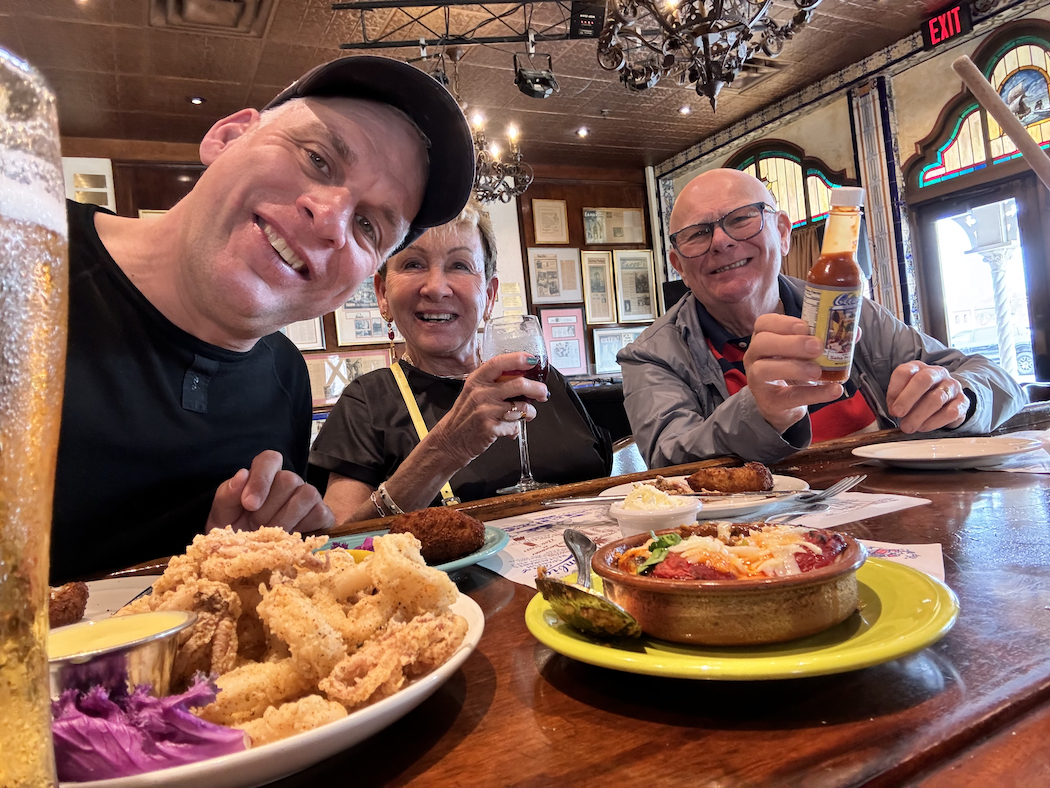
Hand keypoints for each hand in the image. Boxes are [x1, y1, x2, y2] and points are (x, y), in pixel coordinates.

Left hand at [206, 450, 333, 533]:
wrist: (252, 560)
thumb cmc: (236, 534)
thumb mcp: (222, 518)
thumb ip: (227, 495)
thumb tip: (242, 474)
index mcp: (264, 476)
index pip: (270, 459)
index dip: (261, 479)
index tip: (249, 505)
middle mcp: (289, 482)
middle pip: (289, 479)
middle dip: (269, 509)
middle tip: (257, 527)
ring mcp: (308, 497)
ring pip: (307, 493)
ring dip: (287, 518)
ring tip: (272, 535)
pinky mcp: (322, 514)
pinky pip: (320, 512)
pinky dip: (304, 527)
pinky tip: (290, 538)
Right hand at [427, 352, 549, 465]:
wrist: (451, 440)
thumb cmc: (466, 415)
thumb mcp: (473, 392)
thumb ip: (493, 382)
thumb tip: (521, 376)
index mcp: (476, 380)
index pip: (499, 363)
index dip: (518, 359)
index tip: (532, 359)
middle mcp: (481, 393)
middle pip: (519, 384)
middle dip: (537, 389)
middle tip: (543, 393)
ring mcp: (485, 411)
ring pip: (521, 406)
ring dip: (530, 412)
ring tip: (528, 414)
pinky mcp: (490, 428)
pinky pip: (515, 425)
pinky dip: (517, 428)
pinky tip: (510, 428)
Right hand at [743, 314, 843, 433]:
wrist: (781, 403)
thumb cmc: (792, 368)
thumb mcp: (804, 352)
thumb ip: (826, 340)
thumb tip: (853, 331)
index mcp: (763, 337)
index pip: (764, 323)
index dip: (783, 323)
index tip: (805, 326)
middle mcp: (754, 356)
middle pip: (762, 343)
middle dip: (791, 343)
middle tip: (816, 347)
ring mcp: (757, 379)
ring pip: (765, 369)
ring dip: (793, 367)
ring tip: (817, 371)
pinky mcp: (769, 401)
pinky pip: (789, 396)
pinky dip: (813, 394)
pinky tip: (833, 390)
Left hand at [885, 361, 967, 432]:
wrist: (946, 403)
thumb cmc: (919, 398)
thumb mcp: (904, 394)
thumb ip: (896, 399)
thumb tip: (894, 410)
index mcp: (919, 368)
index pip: (905, 372)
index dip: (895, 389)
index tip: (891, 406)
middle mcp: (937, 373)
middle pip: (924, 380)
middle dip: (907, 399)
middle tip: (898, 414)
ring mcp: (952, 386)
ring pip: (937, 398)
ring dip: (919, 415)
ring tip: (908, 426)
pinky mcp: (962, 402)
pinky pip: (950, 412)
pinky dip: (934, 422)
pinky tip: (923, 427)